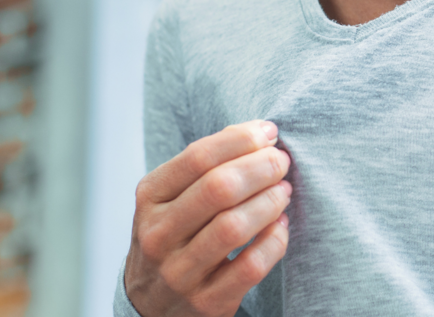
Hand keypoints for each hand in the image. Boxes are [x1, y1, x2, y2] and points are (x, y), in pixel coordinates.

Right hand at [124, 120, 292, 316]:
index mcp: (150, 198)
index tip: (269, 132)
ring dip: (270, 202)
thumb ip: (205, 166)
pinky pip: (250, 266)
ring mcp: (179, 272)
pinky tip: (281, 226)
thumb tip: (258, 133)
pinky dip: (274, 241)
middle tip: (282, 162)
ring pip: (234, 227)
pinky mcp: (205, 302)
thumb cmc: (174, 236)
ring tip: (283, 191)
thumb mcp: (171, 198)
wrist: (151, 304)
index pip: (199, 157)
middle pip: (219, 188)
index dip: (242, 139)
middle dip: (261, 168)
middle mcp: (158, 235)